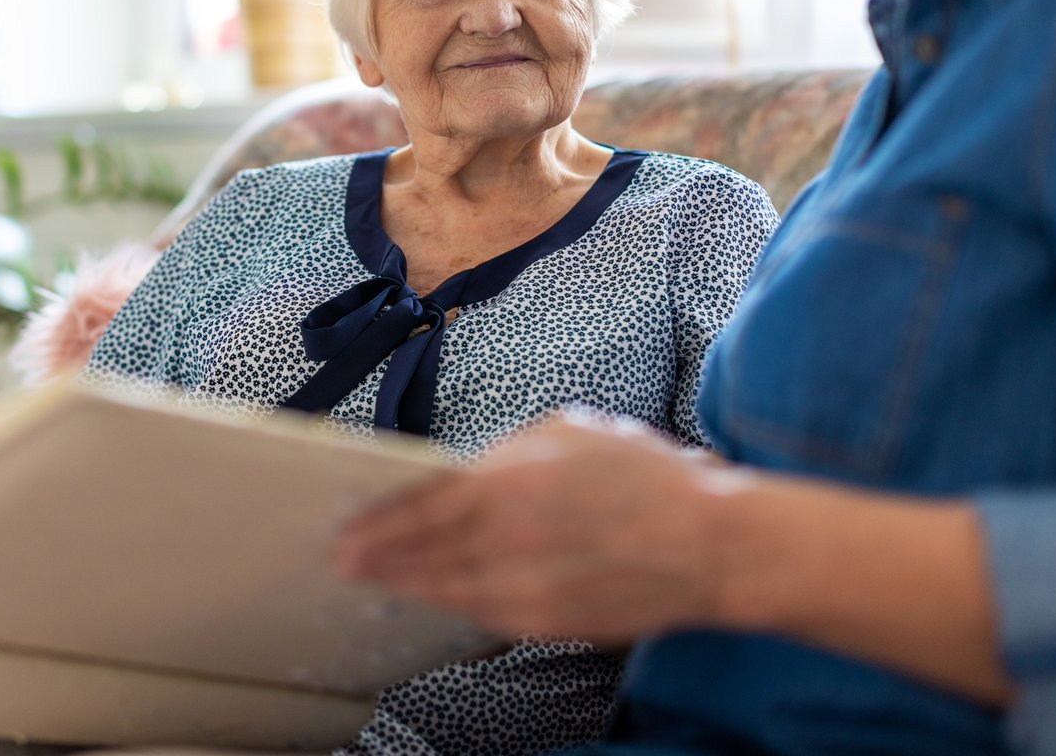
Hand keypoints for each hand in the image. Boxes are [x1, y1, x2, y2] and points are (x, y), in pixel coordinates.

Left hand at [334, 412, 745, 643]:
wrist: (711, 545)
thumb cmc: (645, 478)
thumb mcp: (569, 431)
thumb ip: (507, 451)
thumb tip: (465, 471)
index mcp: (511, 480)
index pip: (423, 506)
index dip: (379, 521)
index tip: (347, 528)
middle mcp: (510, 538)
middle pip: (423, 554)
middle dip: (378, 558)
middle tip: (344, 560)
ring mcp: (527, 587)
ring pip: (447, 590)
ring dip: (407, 586)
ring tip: (379, 580)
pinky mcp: (548, 623)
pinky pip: (482, 615)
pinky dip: (452, 605)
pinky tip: (436, 597)